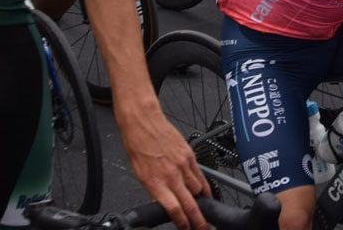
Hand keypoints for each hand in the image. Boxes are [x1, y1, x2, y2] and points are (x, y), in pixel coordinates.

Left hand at [117, 108, 210, 229]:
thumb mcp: (139, 174)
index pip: (174, 209)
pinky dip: (204, 185)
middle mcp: (171, 175)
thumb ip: (154, 190)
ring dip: (199, 201)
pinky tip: (205, 192)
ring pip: (198, 190)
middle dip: (198, 220)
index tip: (186, 228)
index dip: (182, 223)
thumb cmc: (137, 146)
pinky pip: (201, 174)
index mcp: (156, 182)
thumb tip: (164, 203)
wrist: (143, 122)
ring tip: (202, 208)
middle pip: (190, 203)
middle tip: (202, 228)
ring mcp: (182, 164)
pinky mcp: (189, 154)